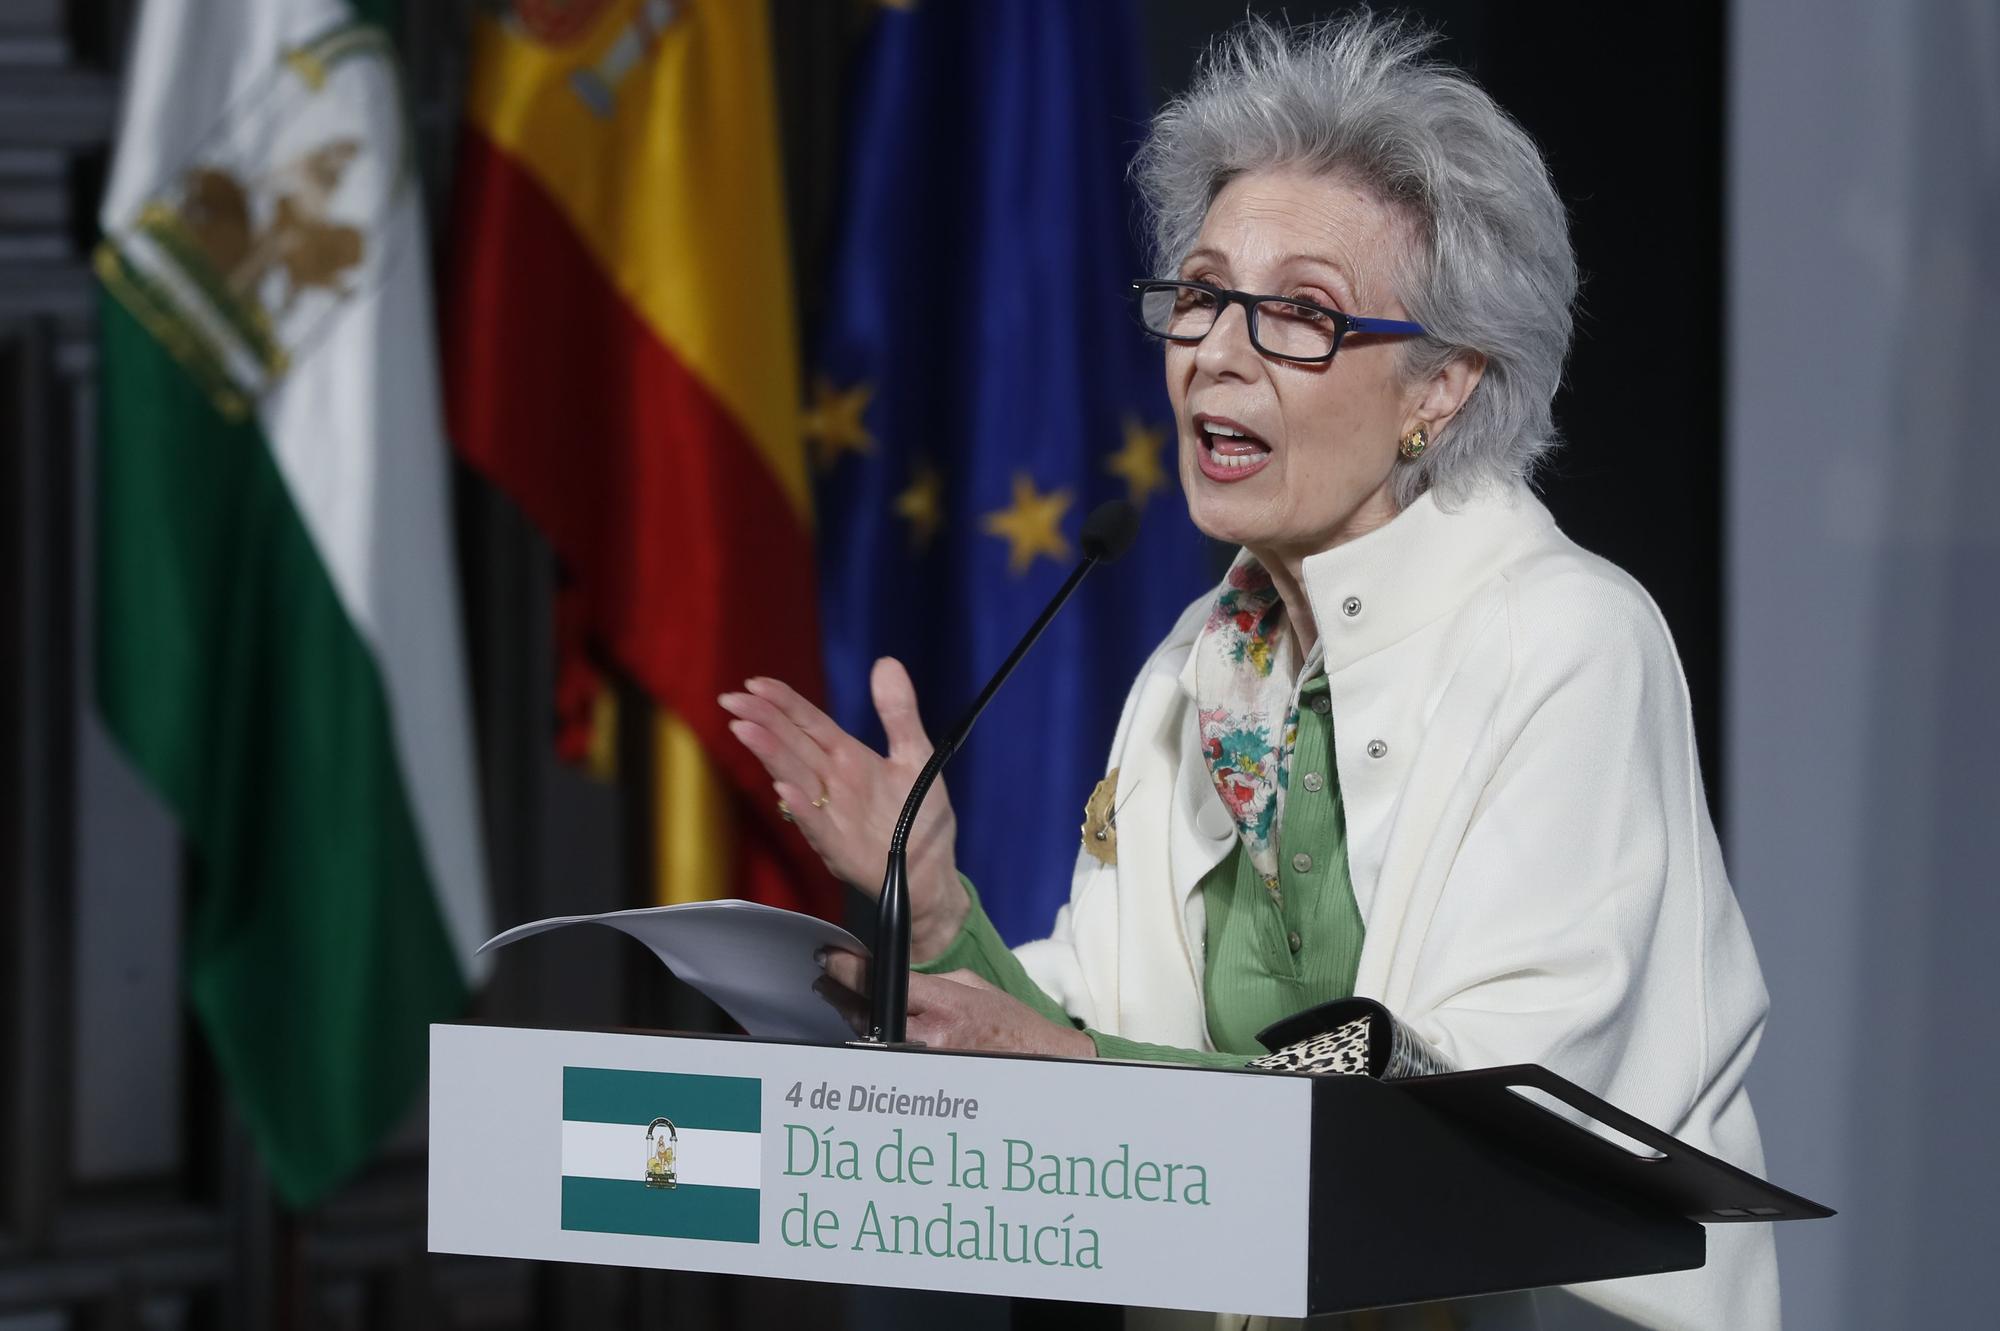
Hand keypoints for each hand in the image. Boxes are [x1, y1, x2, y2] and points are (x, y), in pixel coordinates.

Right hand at [720, 658, 969, 959]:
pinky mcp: (841, 849)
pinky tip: (785, 789)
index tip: (756, 684)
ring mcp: (832, 815)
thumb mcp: (916, 754)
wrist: (933, 872)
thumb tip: (886, 662)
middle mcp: (832, 783)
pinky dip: (802, 808)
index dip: (783, 703)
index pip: (808, 723)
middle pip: (792, 745)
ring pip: (795, 778)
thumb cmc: (920, 816)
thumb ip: (898, 712)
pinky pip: (818, 825)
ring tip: (746, 730)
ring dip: (771, 755)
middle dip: (763, 721)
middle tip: (732, 701)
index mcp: (847, 758)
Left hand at [816, 950, 1094, 1057]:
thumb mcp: (971, 987)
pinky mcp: (924, 1082)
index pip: (882, 984)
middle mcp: (931, 1039)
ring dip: (854, 1018)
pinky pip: (887, 1058)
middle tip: (825, 980)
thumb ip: (929, 983)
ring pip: (871, 1040)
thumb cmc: (1008, 1022)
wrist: (1036, 1062)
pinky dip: (874, 1042)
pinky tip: (865, 1029)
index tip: (829, 958)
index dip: (848, 970)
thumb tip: (892, 978)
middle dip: (842, 995)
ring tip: (839, 1000)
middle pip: (866, 1015)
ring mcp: (925, 1066)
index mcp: (945, 1006)